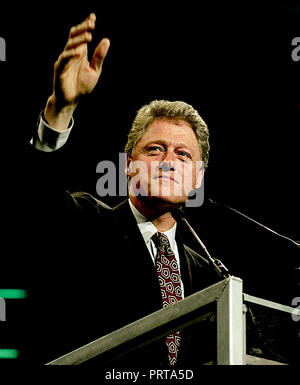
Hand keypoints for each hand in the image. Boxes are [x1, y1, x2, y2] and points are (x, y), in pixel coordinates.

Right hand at [45, 13, 109, 129]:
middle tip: (92, 23)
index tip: (93, 17)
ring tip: (89, 36)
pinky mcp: (59, 69)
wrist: (71, 100)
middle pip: (74, 36)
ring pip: (70, 45)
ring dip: (79, 40)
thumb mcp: (94, 70)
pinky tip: (79, 52)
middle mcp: (71, 53)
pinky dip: (71, 55)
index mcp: (80, 52)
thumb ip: (99, 56)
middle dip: (82, 28)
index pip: (81, 35)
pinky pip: (64, 59)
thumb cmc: (82, 86)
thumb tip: (106, 40)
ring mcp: (64, 60)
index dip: (86, 25)